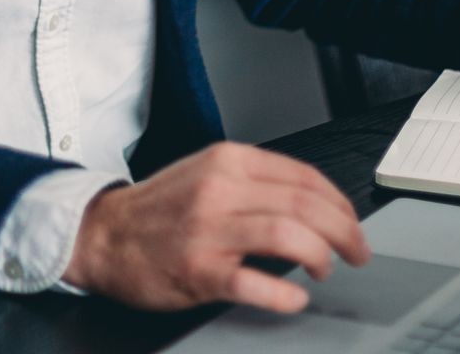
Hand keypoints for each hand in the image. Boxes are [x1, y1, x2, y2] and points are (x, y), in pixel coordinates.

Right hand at [61, 141, 369, 312]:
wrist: (103, 234)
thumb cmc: (158, 210)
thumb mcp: (205, 174)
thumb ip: (253, 181)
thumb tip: (313, 204)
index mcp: (226, 161)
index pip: (304, 176)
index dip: (340, 203)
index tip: (352, 223)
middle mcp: (219, 189)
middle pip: (305, 204)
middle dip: (345, 231)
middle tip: (357, 252)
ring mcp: (208, 229)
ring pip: (289, 235)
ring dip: (321, 257)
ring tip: (324, 269)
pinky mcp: (198, 270)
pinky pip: (255, 284)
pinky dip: (285, 295)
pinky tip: (294, 298)